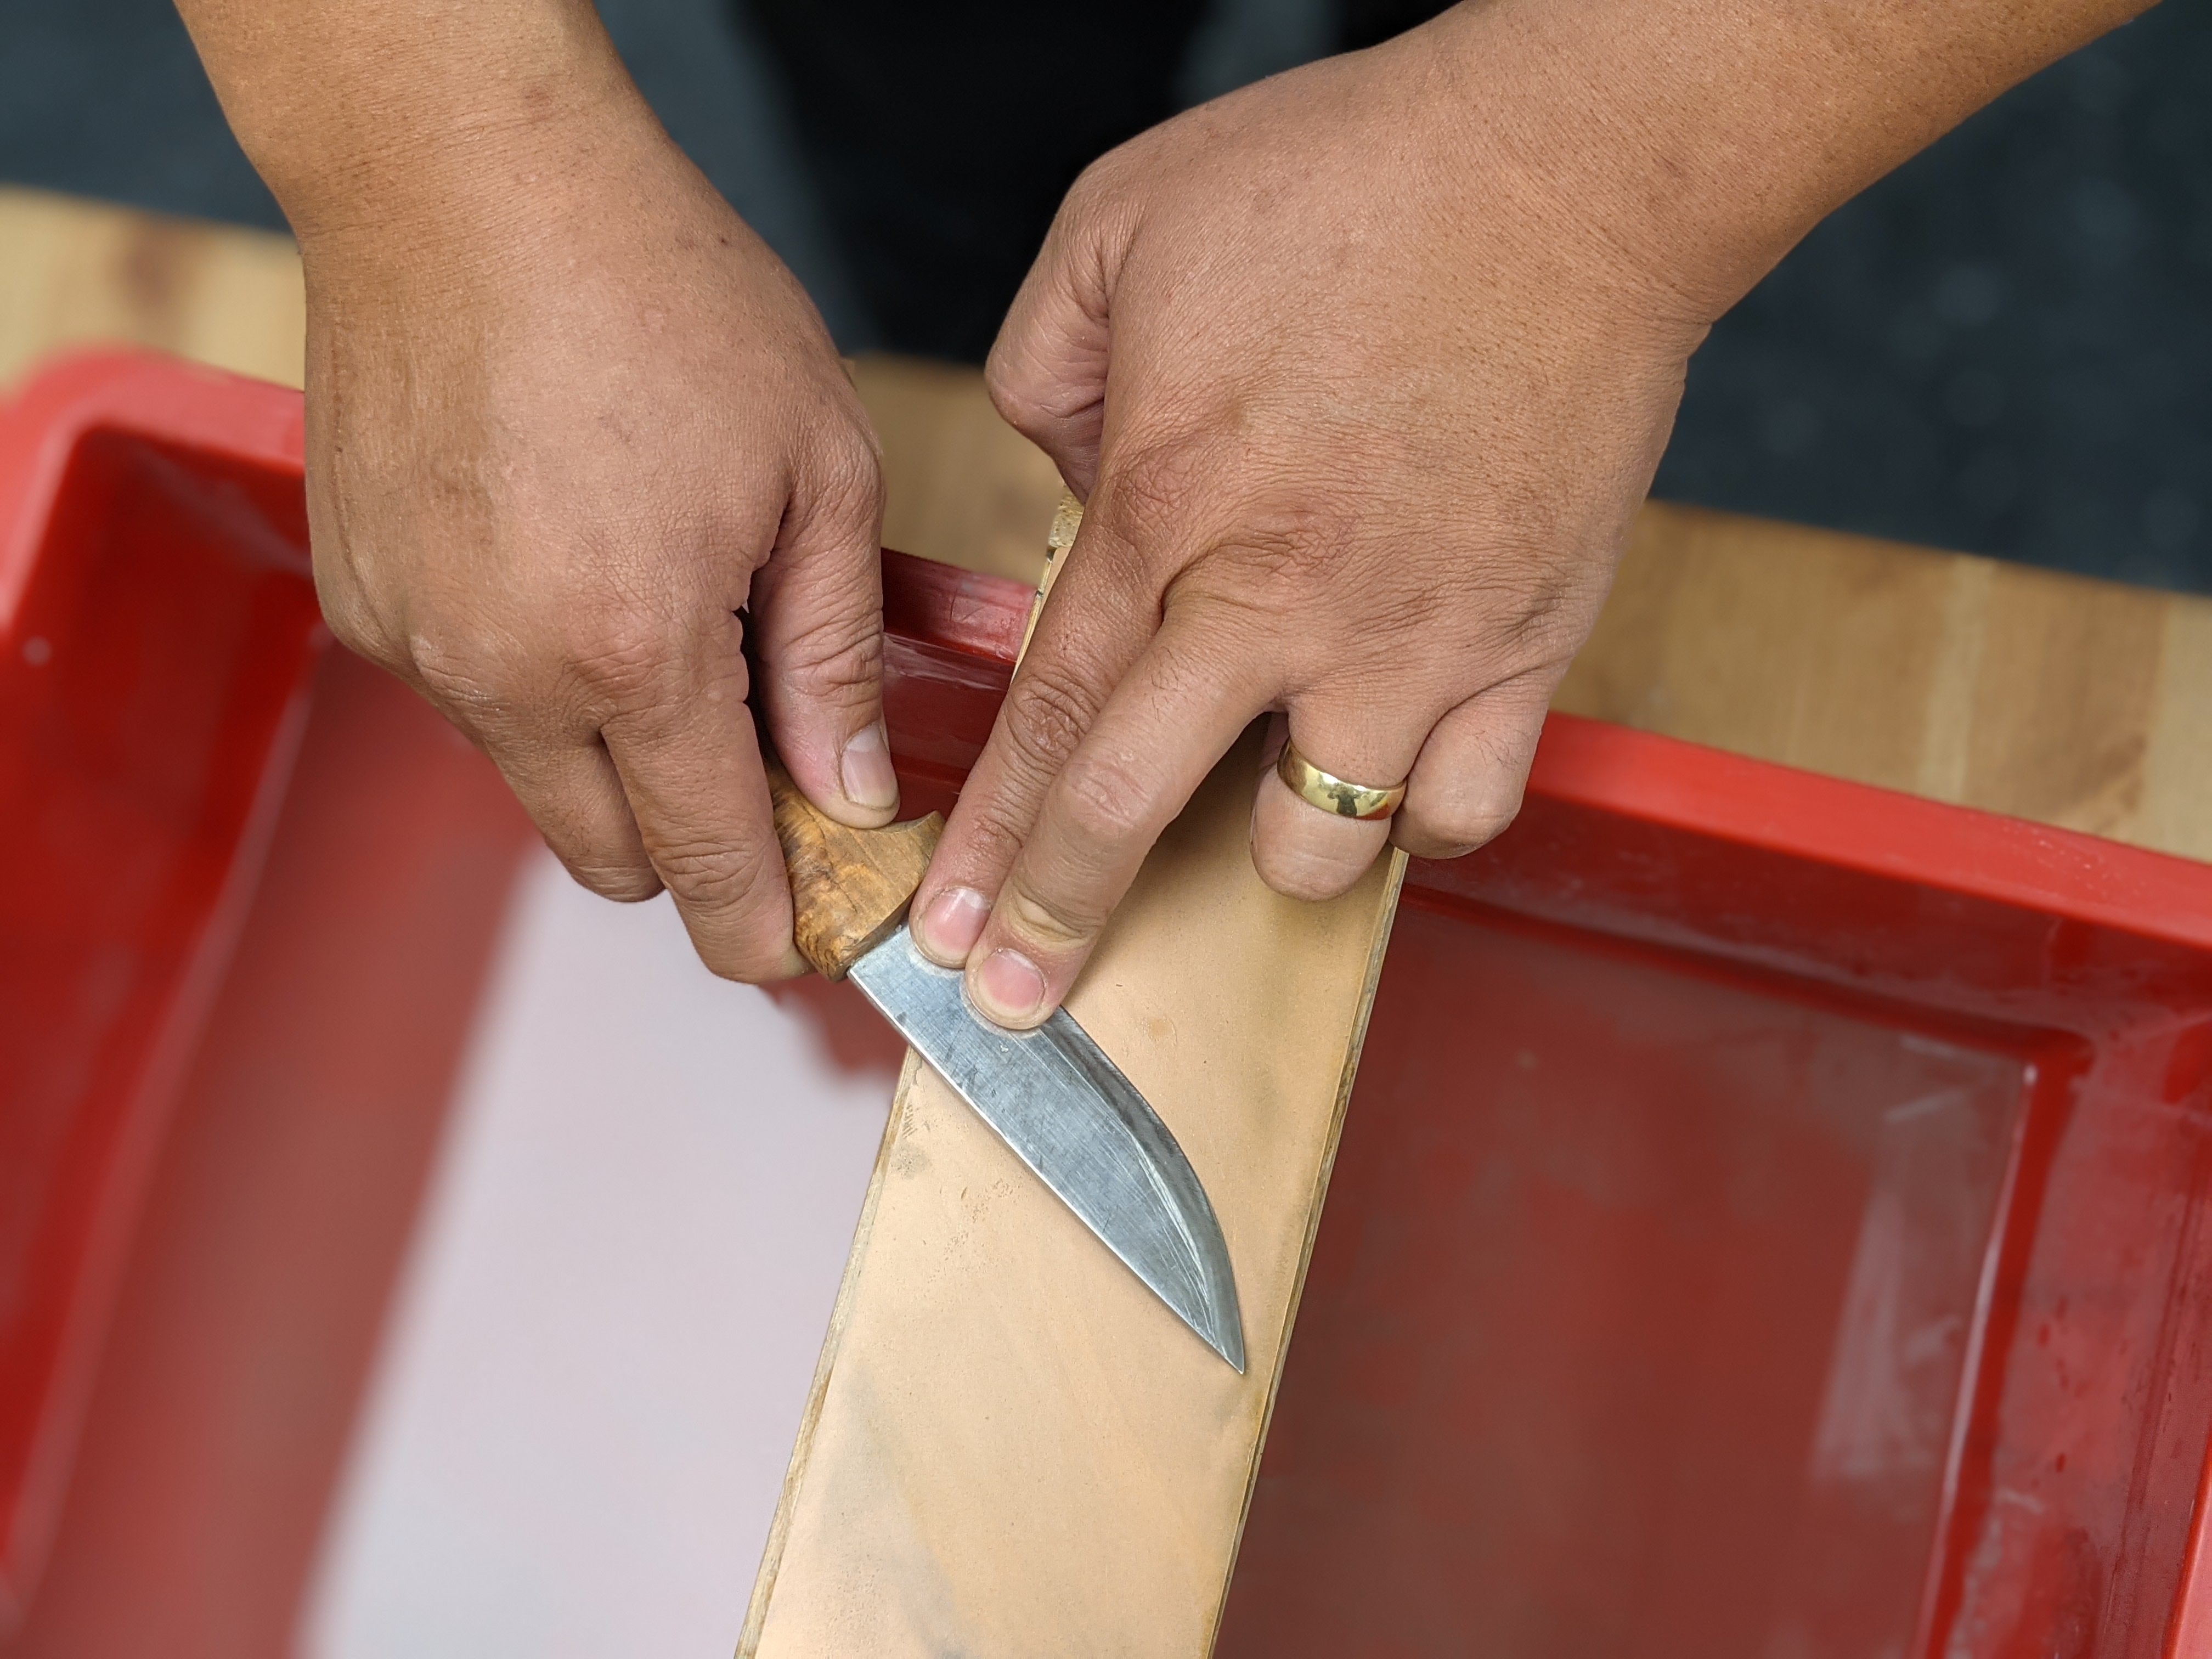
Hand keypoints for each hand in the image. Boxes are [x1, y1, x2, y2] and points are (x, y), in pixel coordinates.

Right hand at [297, 96, 890, 980]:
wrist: (466, 176)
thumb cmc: (659, 293)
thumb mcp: (818, 466)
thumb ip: (833, 654)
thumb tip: (849, 789)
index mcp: (633, 650)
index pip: (706, 860)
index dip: (758, 925)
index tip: (787, 945)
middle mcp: (502, 671)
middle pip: (609, 856)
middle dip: (689, 846)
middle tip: (754, 766)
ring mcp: (417, 639)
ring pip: (534, 777)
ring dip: (606, 749)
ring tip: (657, 609)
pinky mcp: (360, 597)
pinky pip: (466, 693)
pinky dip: (527, 672)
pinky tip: (566, 558)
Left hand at [907, 11, 1715, 1026]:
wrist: (1567, 169)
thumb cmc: (1350, 180)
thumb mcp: (1124, 227)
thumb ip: (1047, 370)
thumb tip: (1057, 480)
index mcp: (1168, 502)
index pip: (1051, 711)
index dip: (991, 833)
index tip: (947, 925)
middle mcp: (1280, 598)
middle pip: (1142, 804)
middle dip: (1065, 917)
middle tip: (1016, 1000)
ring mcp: (1413, 636)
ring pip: (1318, 843)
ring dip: (1267, 865)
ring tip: (1251, 830)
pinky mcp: (1530, 641)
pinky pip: (1468, 806)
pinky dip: (1424, 824)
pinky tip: (1392, 786)